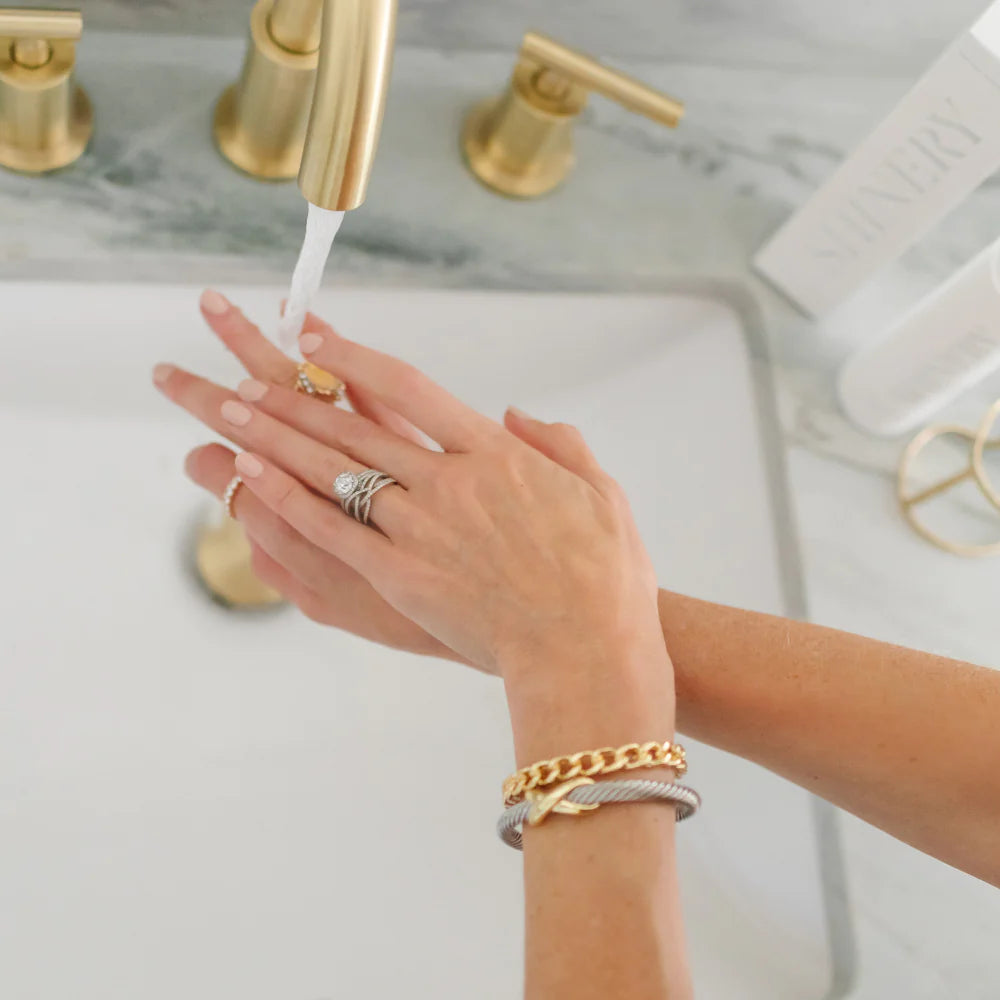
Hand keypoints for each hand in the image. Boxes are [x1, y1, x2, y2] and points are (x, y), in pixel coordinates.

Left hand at [155, 297, 671, 704]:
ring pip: (333, 470)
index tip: (315, 339)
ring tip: (230, 408)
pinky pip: (332, 529)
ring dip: (277, 436)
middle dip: (294, 394)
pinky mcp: (401, 576)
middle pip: (355, 425)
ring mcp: (421, 528)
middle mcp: (449, 481)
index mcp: (496, 454)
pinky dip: (288, 497)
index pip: (410, 389)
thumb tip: (517, 414)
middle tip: (244, 371)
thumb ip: (558, 443)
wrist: (588, 648)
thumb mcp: (601, 493)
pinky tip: (252, 475)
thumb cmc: (606, 576)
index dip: (355, 360)